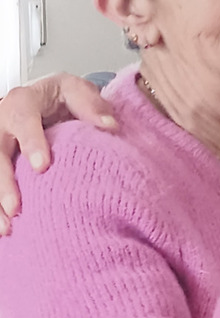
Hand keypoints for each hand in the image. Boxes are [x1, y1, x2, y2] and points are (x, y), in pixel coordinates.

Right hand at [0, 74, 116, 232]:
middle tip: (16, 207)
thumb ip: (91, 105)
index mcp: (22, 101)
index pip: (23, 120)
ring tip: (7, 227)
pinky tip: (5, 227)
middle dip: (4, 182)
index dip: (31, 143)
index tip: (42, 167)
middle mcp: (1, 121)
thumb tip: (110, 126)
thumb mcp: (76, 90)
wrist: (44, 99)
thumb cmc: (61, 97)